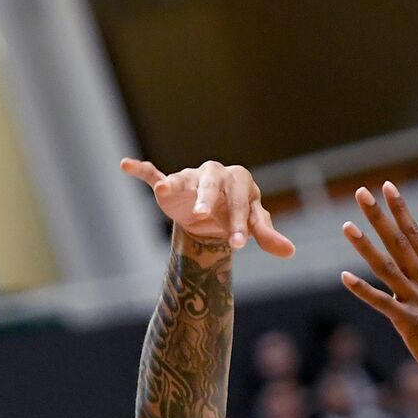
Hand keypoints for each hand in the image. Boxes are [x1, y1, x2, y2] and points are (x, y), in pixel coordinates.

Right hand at [121, 158, 294, 255]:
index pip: (240, 204)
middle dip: (207, 200)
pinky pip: (154, 174)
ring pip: (184, 180)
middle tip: (202, 216)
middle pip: (212, 186)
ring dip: (175, 184)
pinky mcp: (170, 184)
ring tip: (164, 189)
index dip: (239, 223)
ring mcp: (191, 178)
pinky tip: (127, 165)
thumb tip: (290, 252)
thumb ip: (267, 236)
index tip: (238, 244)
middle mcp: (215, 175)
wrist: (212, 215)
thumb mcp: (252, 225)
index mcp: (241, 182)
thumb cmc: (237, 215)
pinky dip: (142, 171)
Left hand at [340, 183, 417, 393]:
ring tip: (346, 224)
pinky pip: (383, 303)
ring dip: (365, 246)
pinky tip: (344, 277)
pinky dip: (363, 290)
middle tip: (362, 192)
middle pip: (399, 242)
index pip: (416, 235)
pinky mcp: (411, 323)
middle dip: (380, 216)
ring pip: (387, 267)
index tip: (389, 188)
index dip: (401, 211)